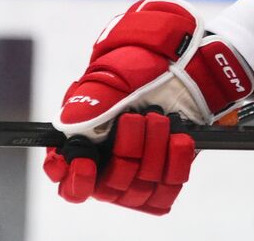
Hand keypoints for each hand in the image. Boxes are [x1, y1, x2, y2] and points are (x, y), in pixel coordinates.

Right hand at [43, 0, 253, 214]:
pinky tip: (179, 137)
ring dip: (153, 151)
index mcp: (86, 146)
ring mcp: (140, 170)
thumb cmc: (140, 69)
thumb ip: (87, 103)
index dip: (77, 180)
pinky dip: (175, 161)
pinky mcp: (168, 171)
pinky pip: (169, 188)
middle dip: (126, 151)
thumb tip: (69, 127)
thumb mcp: (110, 78)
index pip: (72, 185)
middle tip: (136, 119)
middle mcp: (110, 163)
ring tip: (159, 119)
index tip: (85, 162)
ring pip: (140, 189)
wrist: (184, 64)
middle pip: (110, 187)